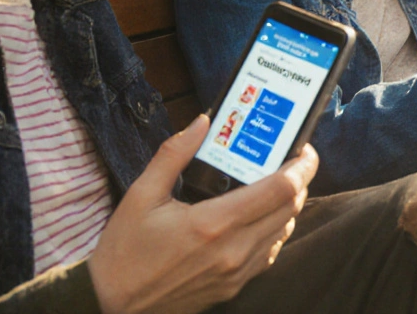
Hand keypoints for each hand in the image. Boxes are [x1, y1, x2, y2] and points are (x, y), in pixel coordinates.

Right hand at [88, 116, 318, 313]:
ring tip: (277, 181)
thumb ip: (174, 154)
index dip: (302, 165)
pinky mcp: (235, 286)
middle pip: (291, 207)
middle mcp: (233, 250)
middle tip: (292, 158)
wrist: (112, 306)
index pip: (280, 190)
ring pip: (285, 230)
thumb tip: (203, 122)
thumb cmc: (124, 252)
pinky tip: (261, 215)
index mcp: (213, 224)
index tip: (304, 148)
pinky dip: (275, 229)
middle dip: (300, 179)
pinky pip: (270, 252)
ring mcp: (237, 272)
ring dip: (289, 203)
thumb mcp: (140, 195)